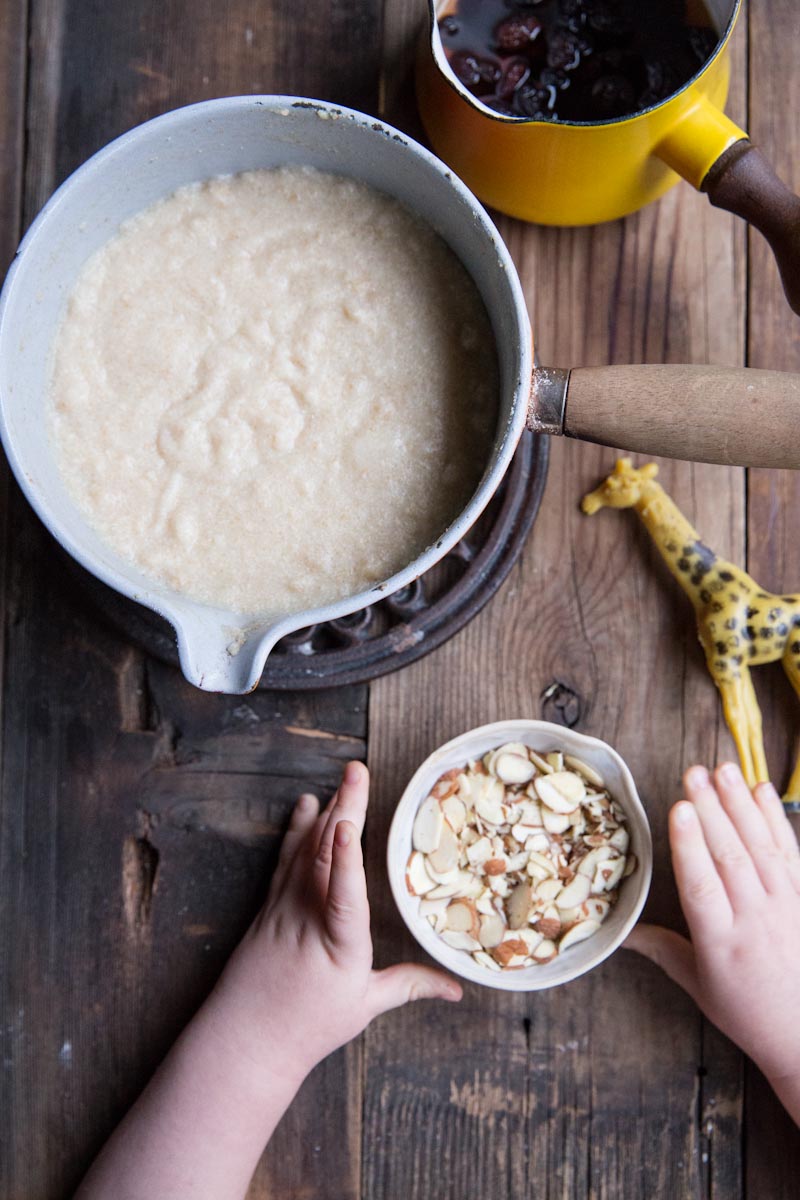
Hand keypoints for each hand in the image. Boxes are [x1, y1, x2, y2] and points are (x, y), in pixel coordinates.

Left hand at [204, 760, 461, 1088]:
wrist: (245, 1038)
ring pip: (305, 850)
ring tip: (346, 779)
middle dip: (343, 810)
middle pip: (324, 857)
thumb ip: (410, 985)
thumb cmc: (308, 1025)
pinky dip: (299, 829)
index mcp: (338, 947)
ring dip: (327, 811)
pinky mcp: (270, 904)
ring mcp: (284, 907)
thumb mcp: (364, 1006)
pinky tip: (308, 805)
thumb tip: (458, 988)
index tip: (344, 826)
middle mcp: (307, 919)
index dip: (344, 860)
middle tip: (358, 771)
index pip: (343, 898)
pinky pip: (287, 858)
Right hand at [625, 762, 799, 1118]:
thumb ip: (662, 950)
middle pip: (731, 857)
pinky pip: (790, 851)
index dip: (690, 845)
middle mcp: (755, 920)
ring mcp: (786, 906)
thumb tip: (619, 932)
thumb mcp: (699, 986)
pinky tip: (761, 791)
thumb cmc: (749, 1013)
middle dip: (712, 810)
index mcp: (721, 944)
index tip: (678, 810)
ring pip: (761, 847)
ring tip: (723, 770)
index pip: (703, 886)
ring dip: (741, 805)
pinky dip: (775, 818)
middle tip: (694, 773)